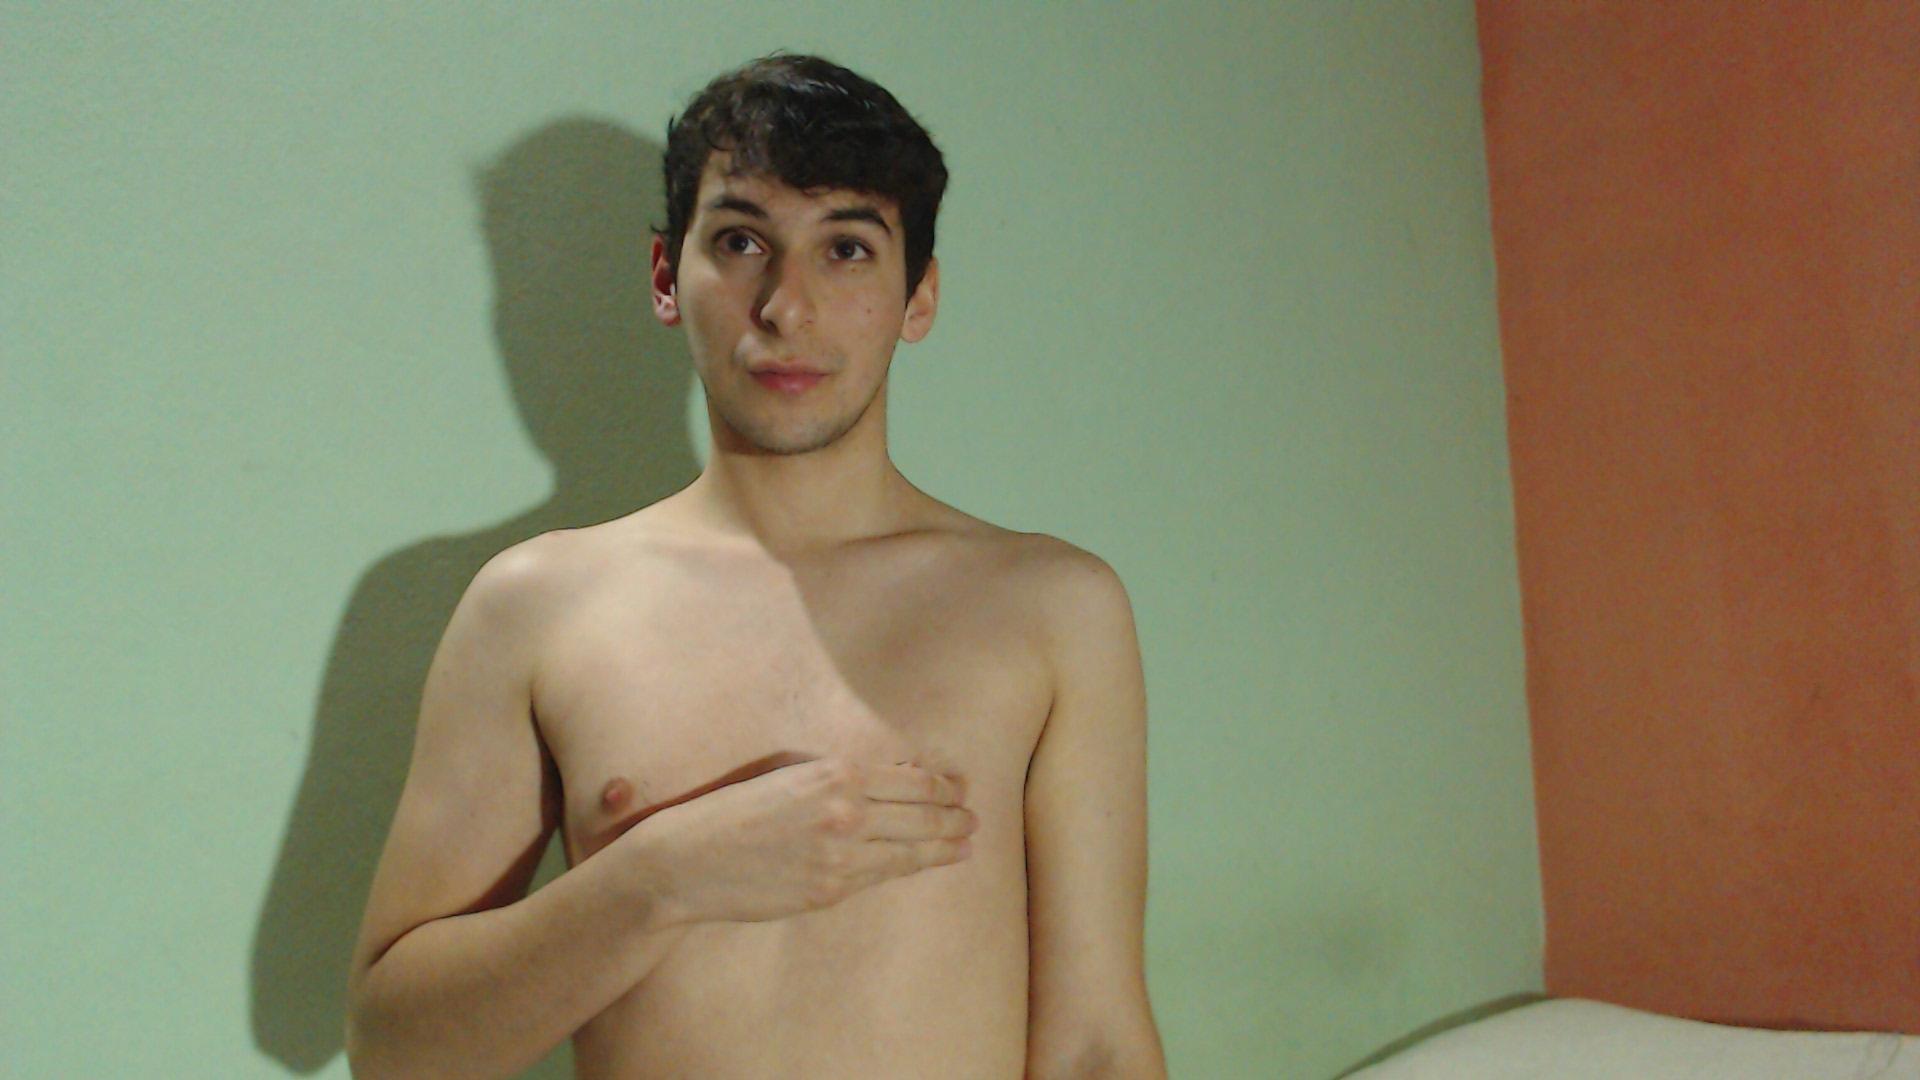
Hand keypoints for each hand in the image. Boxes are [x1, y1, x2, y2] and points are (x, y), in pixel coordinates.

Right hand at [626, 755, 975, 926]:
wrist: (685, 860)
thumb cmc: (730, 811)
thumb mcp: (787, 776)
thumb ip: (837, 778)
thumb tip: (890, 781)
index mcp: (833, 772)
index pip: (910, 779)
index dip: (942, 785)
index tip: (958, 787)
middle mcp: (844, 810)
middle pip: (920, 813)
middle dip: (953, 815)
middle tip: (973, 817)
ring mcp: (840, 855)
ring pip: (909, 848)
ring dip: (944, 844)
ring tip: (966, 840)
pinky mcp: (829, 890)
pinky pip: (881, 875)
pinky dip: (910, 865)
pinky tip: (929, 862)